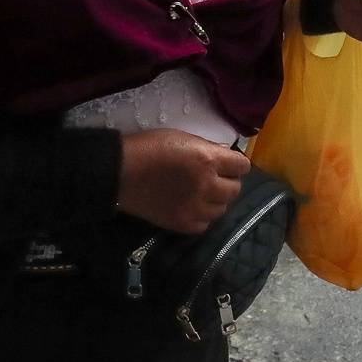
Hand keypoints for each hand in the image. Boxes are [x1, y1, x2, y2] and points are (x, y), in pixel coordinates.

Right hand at [115, 129, 249, 234]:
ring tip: (202, 193)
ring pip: (222, 208)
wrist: (120, 173)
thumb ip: (207, 147)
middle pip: (235, 190)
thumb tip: (224, 153)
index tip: (228, 164)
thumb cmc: (149, 147)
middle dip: (228, 182)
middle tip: (215, 178)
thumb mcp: (182, 137)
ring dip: (216, 200)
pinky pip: (205, 224)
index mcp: (208, 159)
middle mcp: (207, 185)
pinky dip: (202, 216)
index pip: (242, 166)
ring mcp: (195, 208)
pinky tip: (192, 207)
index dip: (236, 164)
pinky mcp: (182, 224)